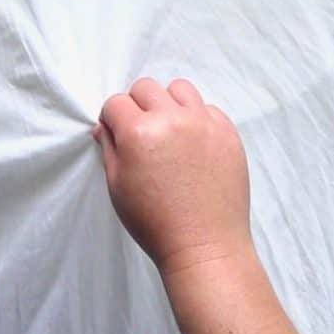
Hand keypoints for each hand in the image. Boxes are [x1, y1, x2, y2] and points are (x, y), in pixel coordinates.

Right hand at [94, 78, 251, 275]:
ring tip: (169, 130)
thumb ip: (109, 148)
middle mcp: (172, 119)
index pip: (116, 103)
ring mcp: (204, 123)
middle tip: (141, 132)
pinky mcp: (228, 133)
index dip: (112, 119)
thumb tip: (105, 126)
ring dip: (168, 103)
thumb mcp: (117, 186)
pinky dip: (197, 118)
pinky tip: (193, 144)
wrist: (203, 245)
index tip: (117, 134)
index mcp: (139, 132)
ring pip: (180, 89)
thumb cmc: (155, 222)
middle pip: (146, 87)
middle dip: (137, 106)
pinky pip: (208, 108)